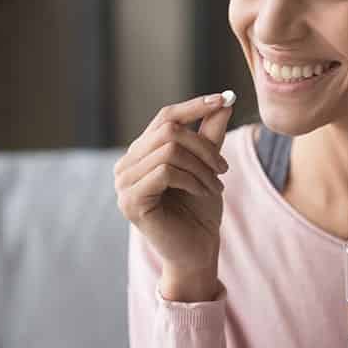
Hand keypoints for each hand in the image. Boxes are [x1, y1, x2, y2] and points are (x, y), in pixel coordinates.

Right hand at [114, 93, 233, 273]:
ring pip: (169, 150)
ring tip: (216, 185)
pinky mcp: (130, 201)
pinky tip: (203, 193)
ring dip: (202, 167)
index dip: (195, 105)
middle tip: (224, 168)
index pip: (166, 116)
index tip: (224, 98)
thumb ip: (210, 134)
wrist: (197, 250)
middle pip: (169, 130)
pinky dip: (192, 180)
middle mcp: (126, 164)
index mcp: (142, 152)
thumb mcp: (208, 165)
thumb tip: (223, 100)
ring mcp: (123, 183)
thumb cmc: (200, 209)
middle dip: (204, 146)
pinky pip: (165, 172)